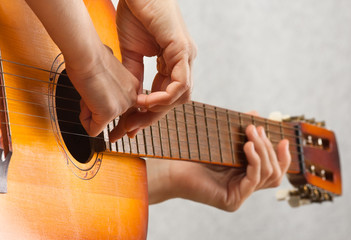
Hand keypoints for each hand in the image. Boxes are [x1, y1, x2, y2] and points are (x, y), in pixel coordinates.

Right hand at [66, 45, 138, 136]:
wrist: (87, 54)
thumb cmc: (91, 58)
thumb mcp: (107, 75)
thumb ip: (109, 89)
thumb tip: (99, 100)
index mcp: (133, 86)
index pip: (124, 108)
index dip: (112, 113)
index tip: (112, 125)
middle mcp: (132, 97)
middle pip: (111, 117)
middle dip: (96, 110)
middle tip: (90, 94)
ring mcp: (122, 106)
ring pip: (101, 123)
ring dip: (89, 112)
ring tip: (88, 92)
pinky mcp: (109, 113)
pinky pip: (93, 130)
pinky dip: (84, 120)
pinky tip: (84, 103)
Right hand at [110, 0, 196, 140]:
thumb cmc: (135, 15)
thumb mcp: (133, 54)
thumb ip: (136, 77)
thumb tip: (133, 99)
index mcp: (173, 62)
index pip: (166, 95)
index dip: (148, 113)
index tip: (129, 125)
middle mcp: (183, 61)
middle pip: (175, 100)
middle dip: (152, 117)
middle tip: (129, 128)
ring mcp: (186, 56)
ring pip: (181, 95)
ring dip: (158, 109)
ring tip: (137, 114)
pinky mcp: (182, 49)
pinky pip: (180, 82)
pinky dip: (164, 96)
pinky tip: (147, 101)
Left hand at [147, 124, 290, 210]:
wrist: (171, 167)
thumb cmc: (194, 153)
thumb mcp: (222, 140)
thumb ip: (240, 132)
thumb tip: (256, 114)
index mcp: (244, 175)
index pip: (273, 169)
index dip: (282, 155)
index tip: (283, 138)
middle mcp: (244, 187)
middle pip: (274, 172)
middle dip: (269, 148)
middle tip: (256, 128)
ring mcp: (239, 195)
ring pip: (267, 175)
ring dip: (263, 151)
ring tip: (252, 133)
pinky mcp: (232, 201)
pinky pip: (253, 180)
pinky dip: (254, 161)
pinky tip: (248, 147)